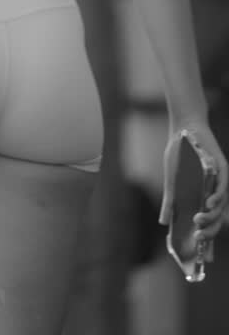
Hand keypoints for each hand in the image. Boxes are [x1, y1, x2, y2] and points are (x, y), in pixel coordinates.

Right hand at [160, 120, 228, 261]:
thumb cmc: (177, 153)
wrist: (184, 128)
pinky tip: (208, 204)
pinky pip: (223, 188)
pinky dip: (217, 198)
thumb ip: (170, 201)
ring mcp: (218, 182)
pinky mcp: (221, 170)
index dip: (207, 241)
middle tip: (198, 239)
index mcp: (201, 197)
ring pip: (220, 207)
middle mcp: (212, 192)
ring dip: (211, 218)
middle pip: (216, 219)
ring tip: (199, 222)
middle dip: (209, 232)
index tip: (203, 259)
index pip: (207, 223)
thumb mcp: (172, 180)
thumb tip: (164, 223)